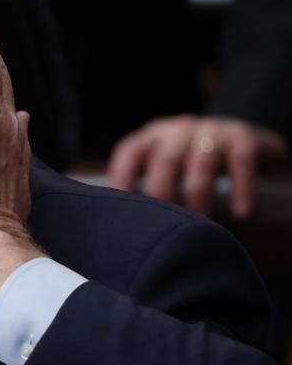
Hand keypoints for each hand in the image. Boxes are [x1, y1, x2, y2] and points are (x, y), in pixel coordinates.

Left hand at [107, 115, 287, 218]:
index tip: (120, 213)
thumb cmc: (191, 169)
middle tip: (164, 230)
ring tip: (200, 228)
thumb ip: (145, 194)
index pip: (129, 152)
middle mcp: (177, 130)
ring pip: (201, 163)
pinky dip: (241, 189)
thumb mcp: (165, 173)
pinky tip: (242, 214)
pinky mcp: (243, 134)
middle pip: (165, 161)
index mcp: (151, 138)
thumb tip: (123, 235)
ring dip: (199, 198)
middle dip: (164, 198)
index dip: (122, 180)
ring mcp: (210, 129)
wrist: (244, 144)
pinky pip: (241, 161)